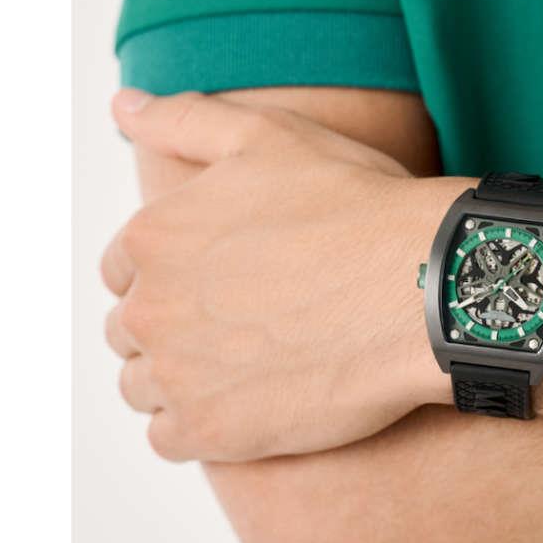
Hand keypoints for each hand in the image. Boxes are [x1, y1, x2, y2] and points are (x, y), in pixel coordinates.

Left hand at [102, 90, 450, 461]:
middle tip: (238, 324)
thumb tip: (121, 105)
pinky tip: (241, 405)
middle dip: (171, 326)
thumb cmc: (356, 208)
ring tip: (241, 367)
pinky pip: (169, 438)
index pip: (121, 268)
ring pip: (144, 386)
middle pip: (131, 329)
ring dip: (178, 378)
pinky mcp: (212, 432)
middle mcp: (149, 308)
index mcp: (152, 236)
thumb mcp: (268, 136)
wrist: (421, 287)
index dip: (169, 273)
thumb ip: (183, 120)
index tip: (218, 281)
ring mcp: (178, 375)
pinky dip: (195, 426)